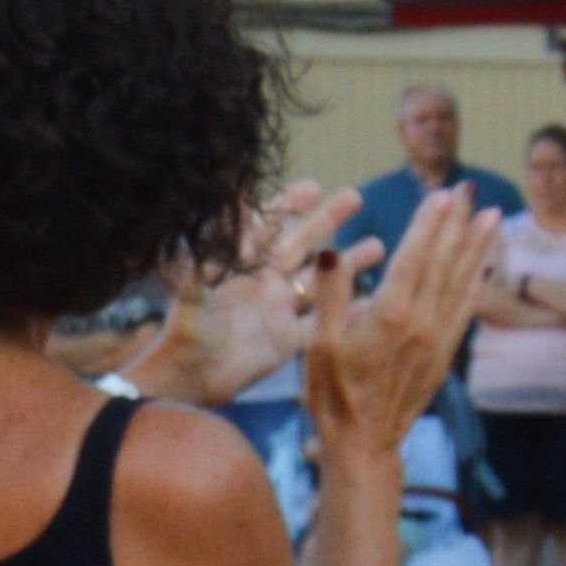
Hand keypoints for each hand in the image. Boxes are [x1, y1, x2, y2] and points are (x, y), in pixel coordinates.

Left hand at [121, 183, 356, 405]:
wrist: (189, 378)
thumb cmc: (186, 329)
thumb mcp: (193, 286)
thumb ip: (206, 251)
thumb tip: (203, 211)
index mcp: (240, 264)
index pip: (266, 225)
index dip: (287, 205)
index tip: (312, 187)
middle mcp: (263, 281)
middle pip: (300, 243)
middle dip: (327, 219)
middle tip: (355, 196)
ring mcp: (278, 309)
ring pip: (320, 280)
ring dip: (348, 262)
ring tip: (378, 245)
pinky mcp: (288, 340)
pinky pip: (324, 321)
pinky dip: (349, 312)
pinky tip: (375, 301)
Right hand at [298, 189, 492, 456]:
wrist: (364, 444)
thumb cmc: (332, 397)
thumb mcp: (317, 348)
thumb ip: (329, 297)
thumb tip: (332, 252)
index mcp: (388, 317)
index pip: (414, 257)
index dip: (430, 223)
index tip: (443, 193)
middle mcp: (420, 323)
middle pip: (443, 262)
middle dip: (457, 223)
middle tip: (470, 190)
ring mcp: (436, 339)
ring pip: (461, 282)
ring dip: (477, 246)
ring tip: (492, 215)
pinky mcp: (443, 355)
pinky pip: (465, 310)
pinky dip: (477, 283)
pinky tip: (484, 266)